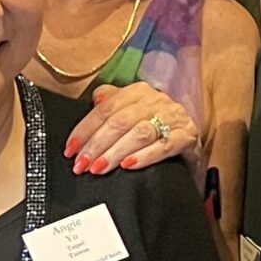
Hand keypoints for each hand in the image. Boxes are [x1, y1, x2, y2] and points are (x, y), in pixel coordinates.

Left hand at [64, 82, 196, 175]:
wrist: (190, 147)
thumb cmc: (155, 130)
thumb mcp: (132, 113)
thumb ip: (112, 104)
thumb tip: (94, 101)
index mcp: (138, 92)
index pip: (105, 108)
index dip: (85, 129)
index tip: (70, 150)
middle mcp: (157, 100)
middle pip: (120, 121)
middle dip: (97, 144)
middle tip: (82, 164)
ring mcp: (174, 117)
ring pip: (140, 133)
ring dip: (115, 152)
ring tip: (99, 168)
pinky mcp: (188, 136)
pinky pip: (165, 146)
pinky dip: (145, 156)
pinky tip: (128, 165)